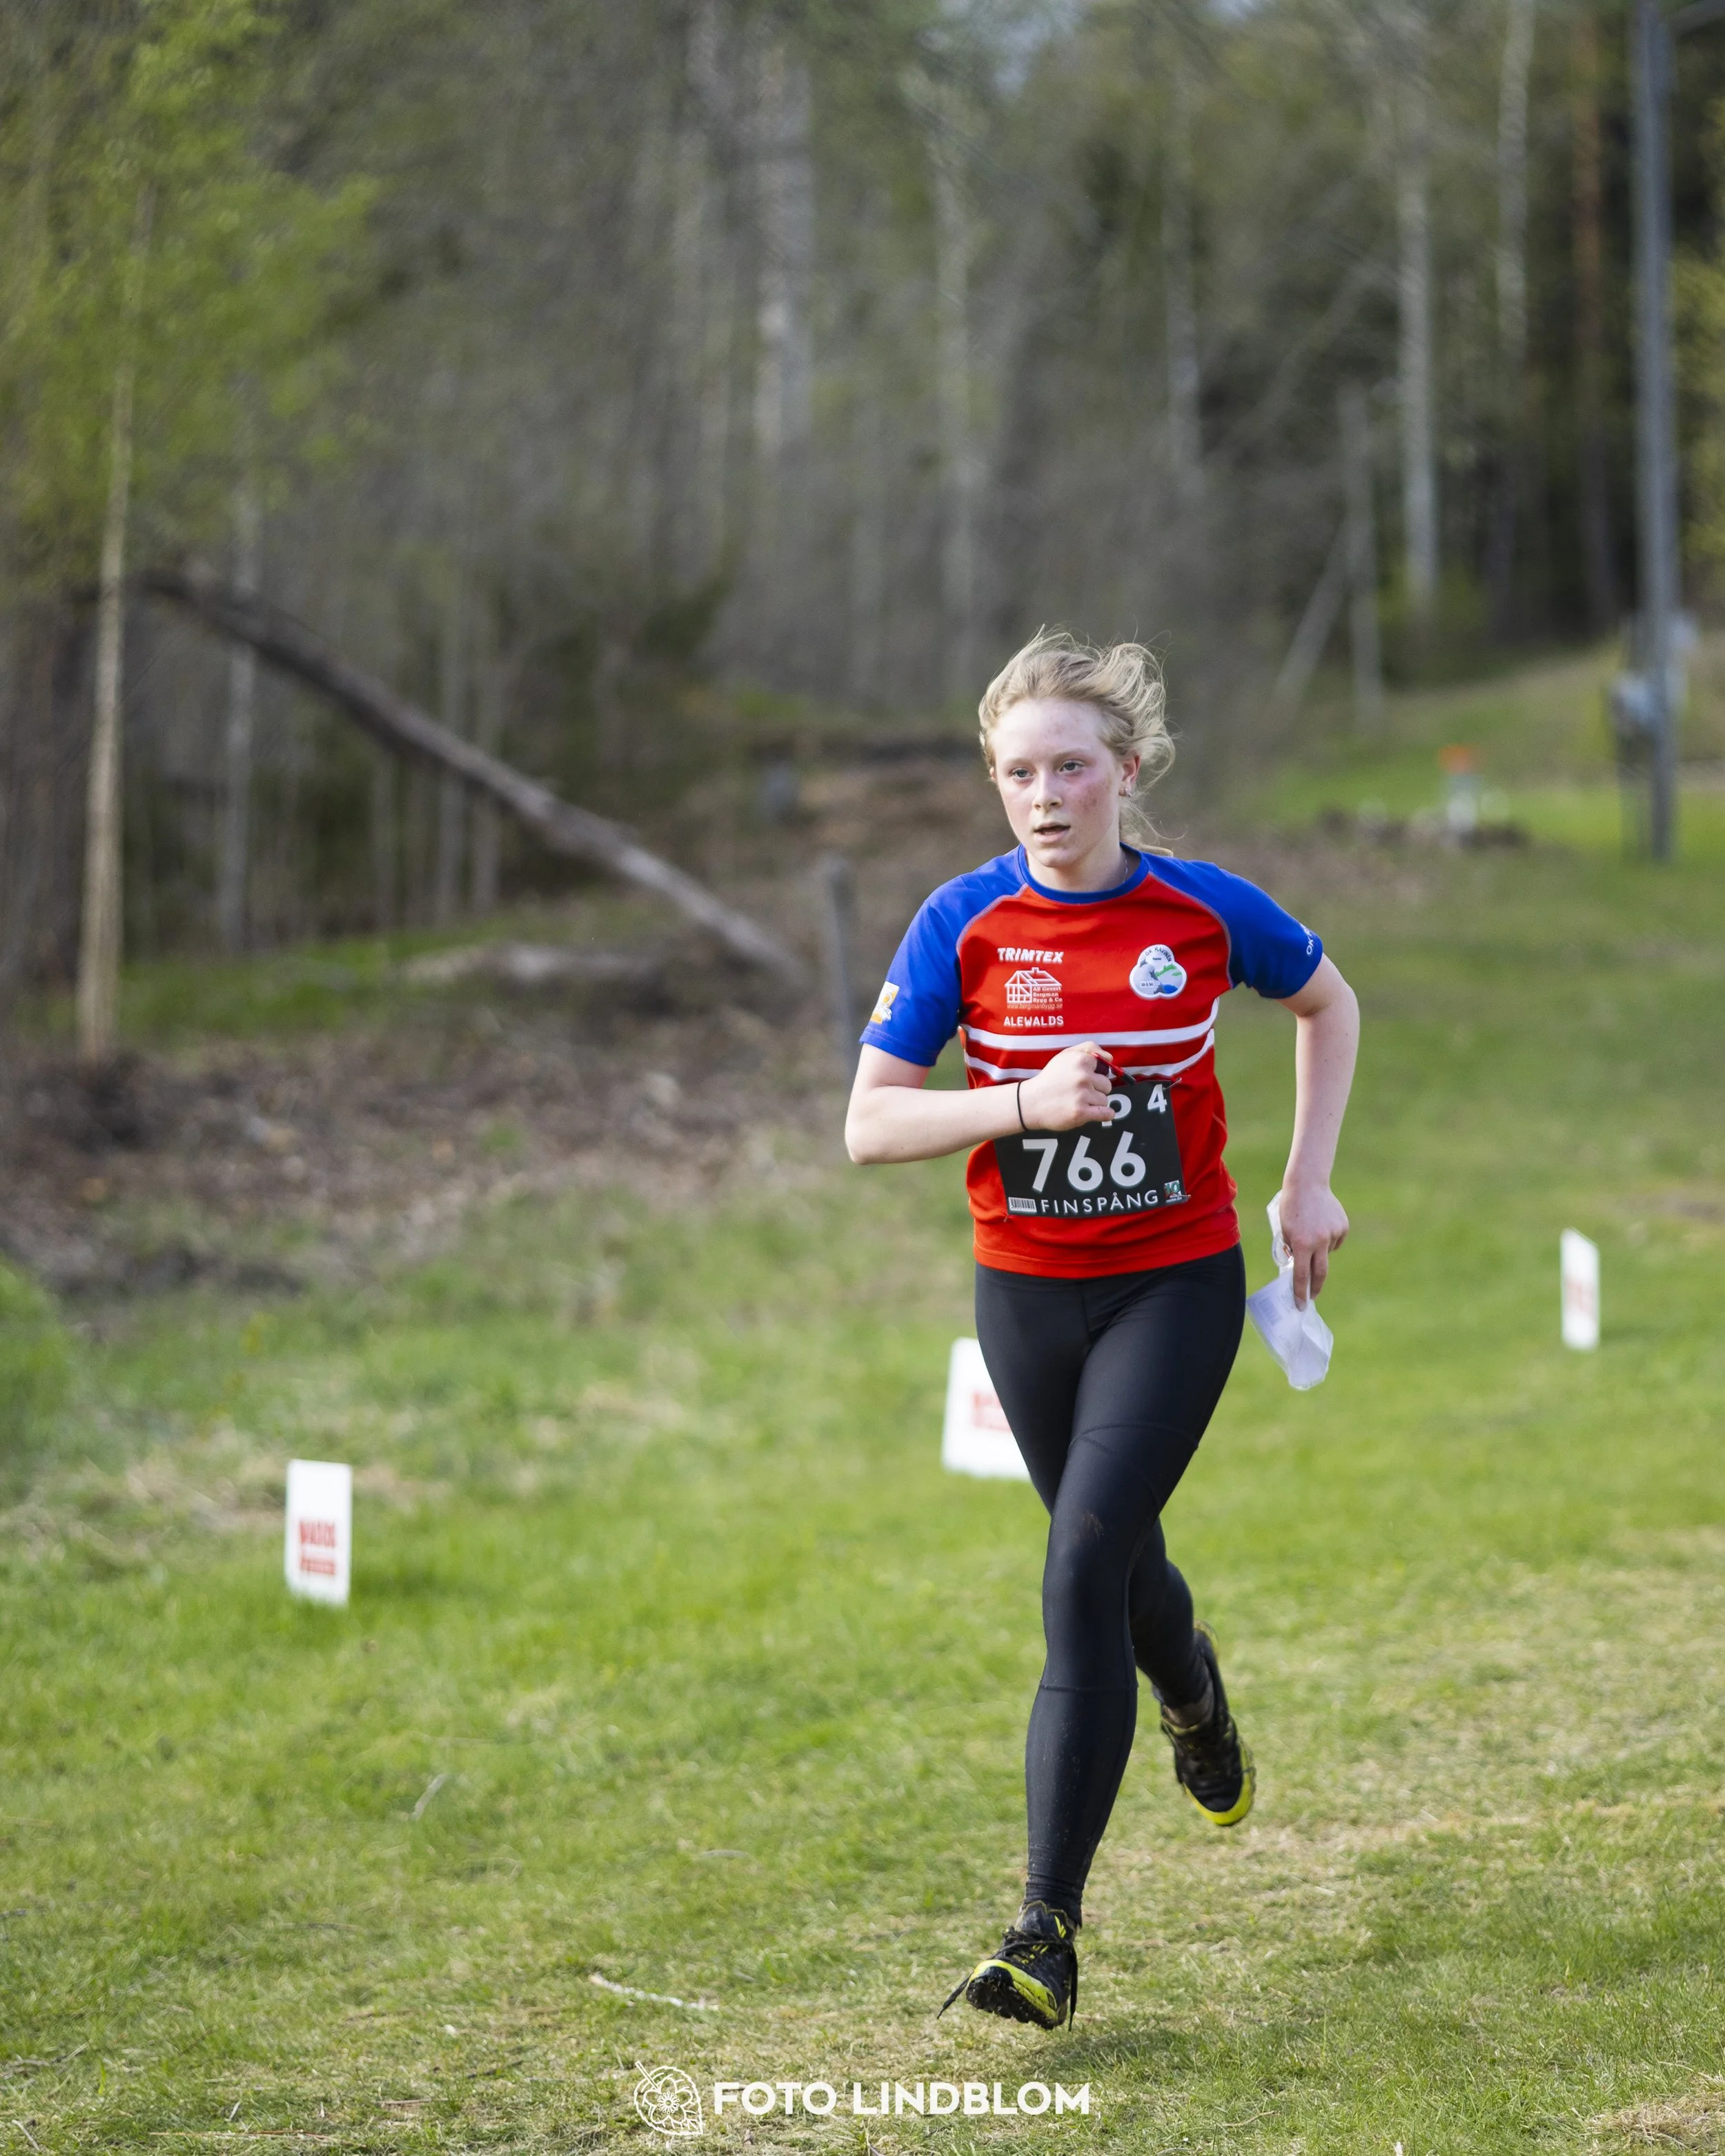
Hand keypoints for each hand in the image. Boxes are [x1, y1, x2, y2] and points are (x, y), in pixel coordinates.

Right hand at [1018, 1043, 1114, 1132]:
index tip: (1083, 1078)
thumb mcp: (1065, 1055)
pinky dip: (1104, 1115)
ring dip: (1094, 1103)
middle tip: (1078, 1092)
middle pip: (1107, 1085)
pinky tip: (1095, 1112)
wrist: (1030, 1102)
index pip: (1105, 1066)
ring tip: (1077, 1101)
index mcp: (1080, 1060)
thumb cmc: (1050, 1079)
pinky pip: (1106, 1113)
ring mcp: (1082, 1095)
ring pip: (1104, 1100)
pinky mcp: (1081, 1112)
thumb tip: (1110, 1057)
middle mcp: (1082, 1076)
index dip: (1095, 1074)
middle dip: (1096, 1089)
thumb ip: (1088, 1049)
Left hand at [1276, 1181, 1348, 1305]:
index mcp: (1302, 1243)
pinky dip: (1328, 1238)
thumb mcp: (1285, 1230)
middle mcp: (1319, 1241)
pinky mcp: (1342, 1227)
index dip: (1300, 1292)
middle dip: (1315, 1287)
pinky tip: (1321, 1223)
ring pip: (1326, 1252)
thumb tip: (1298, 1266)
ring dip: (1318, 1249)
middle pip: (1320, 1273)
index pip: (1301, 1274)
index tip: (1301, 1305)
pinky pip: (1335, 1241)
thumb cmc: (1290, 1207)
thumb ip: (1292, 1249)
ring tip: (1311, 1230)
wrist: (1307, 1183)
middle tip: (1312, 1296)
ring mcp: (1333, 1234)